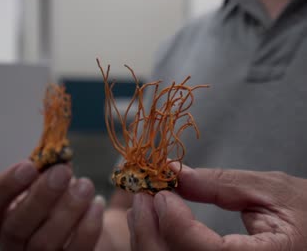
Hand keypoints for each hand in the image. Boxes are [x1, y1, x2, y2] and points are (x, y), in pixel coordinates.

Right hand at [0, 161, 104, 250]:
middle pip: (16, 227)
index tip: (29, 165)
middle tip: (62, 171)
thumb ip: (49, 170)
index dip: (4, 185)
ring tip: (85, 185)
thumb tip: (62, 154)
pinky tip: (97, 204)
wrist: (82, 234)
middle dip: (40, 196)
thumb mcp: (47, 185)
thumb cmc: (58, 203)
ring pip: (43, 243)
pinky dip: (88, 227)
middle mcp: (11, 244)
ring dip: (67, 209)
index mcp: (0, 219)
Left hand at [128, 165, 306, 250]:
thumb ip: (222, 183)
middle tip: (142, 196)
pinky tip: (155, 225)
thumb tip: (173, 172)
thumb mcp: (272, 190)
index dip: (176, 224)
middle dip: (149, 231)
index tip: (161, 193)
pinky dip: (159, 245)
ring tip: (144, 206)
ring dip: (148, 238)